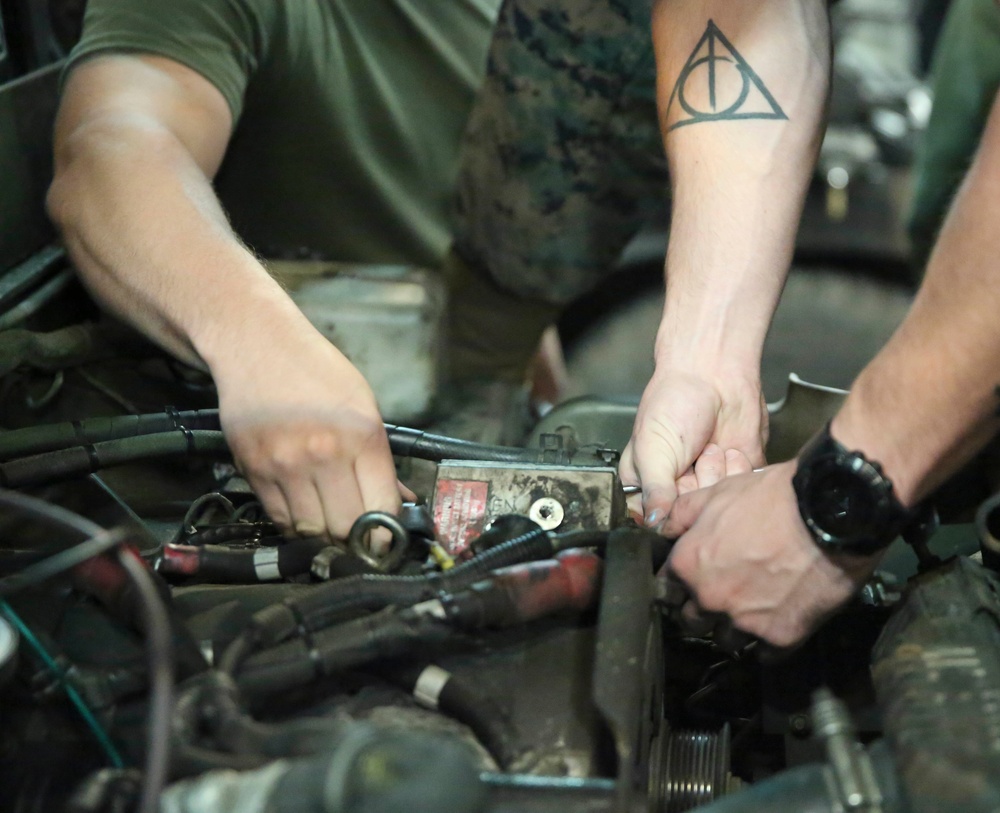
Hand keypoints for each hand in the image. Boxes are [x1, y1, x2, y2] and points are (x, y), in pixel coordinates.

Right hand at [214, 331, 402, 540]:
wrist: (258, 345)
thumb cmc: (316, 372)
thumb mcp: (363, 406)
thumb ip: (380, 460)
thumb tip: (400, 501)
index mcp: (362, 436)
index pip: (382, 509)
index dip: (387, 534)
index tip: (386, 541)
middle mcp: (325, 453)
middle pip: (345, 528)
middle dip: (355, 540)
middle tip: (358, 539)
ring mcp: (286, 464)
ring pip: (311, 530)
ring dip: (323, 536)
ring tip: (331, 526)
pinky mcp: (254, 470)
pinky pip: (279, 518)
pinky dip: (294, 524)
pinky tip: (305, 512)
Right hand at [619, 367, 766, 526]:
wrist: (714, 374)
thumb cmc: (673, 401)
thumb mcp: (651, 448)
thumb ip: (653, 491)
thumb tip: (654, 524)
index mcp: (647, 483)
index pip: (655, 522)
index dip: (668, 515)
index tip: (675, 495)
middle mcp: (678, 488)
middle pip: (691, 517)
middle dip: (695, 490)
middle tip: (692, 461)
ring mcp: (709, 482)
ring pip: (718, 506)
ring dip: (717, 476)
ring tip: (710, 447)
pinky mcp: (738, 476)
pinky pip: (744, 493)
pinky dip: (740, 472)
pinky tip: (730, 449)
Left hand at [662, 461, 879, 646]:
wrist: (828, 513)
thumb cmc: (770, 497)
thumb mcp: (716, 493)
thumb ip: (681, 515)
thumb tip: (662, 531)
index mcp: (688, 564)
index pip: (665, 589)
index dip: (677, 586)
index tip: (689, 584)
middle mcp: (709, 598)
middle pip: (692, 621)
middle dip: (702, 611)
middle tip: (724, 597)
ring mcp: (744, 622)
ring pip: (726, 641)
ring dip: (734, 629)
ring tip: (753, 612)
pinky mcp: (780, 637)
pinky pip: (764, 654)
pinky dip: (768, 642)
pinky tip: (777, 623)